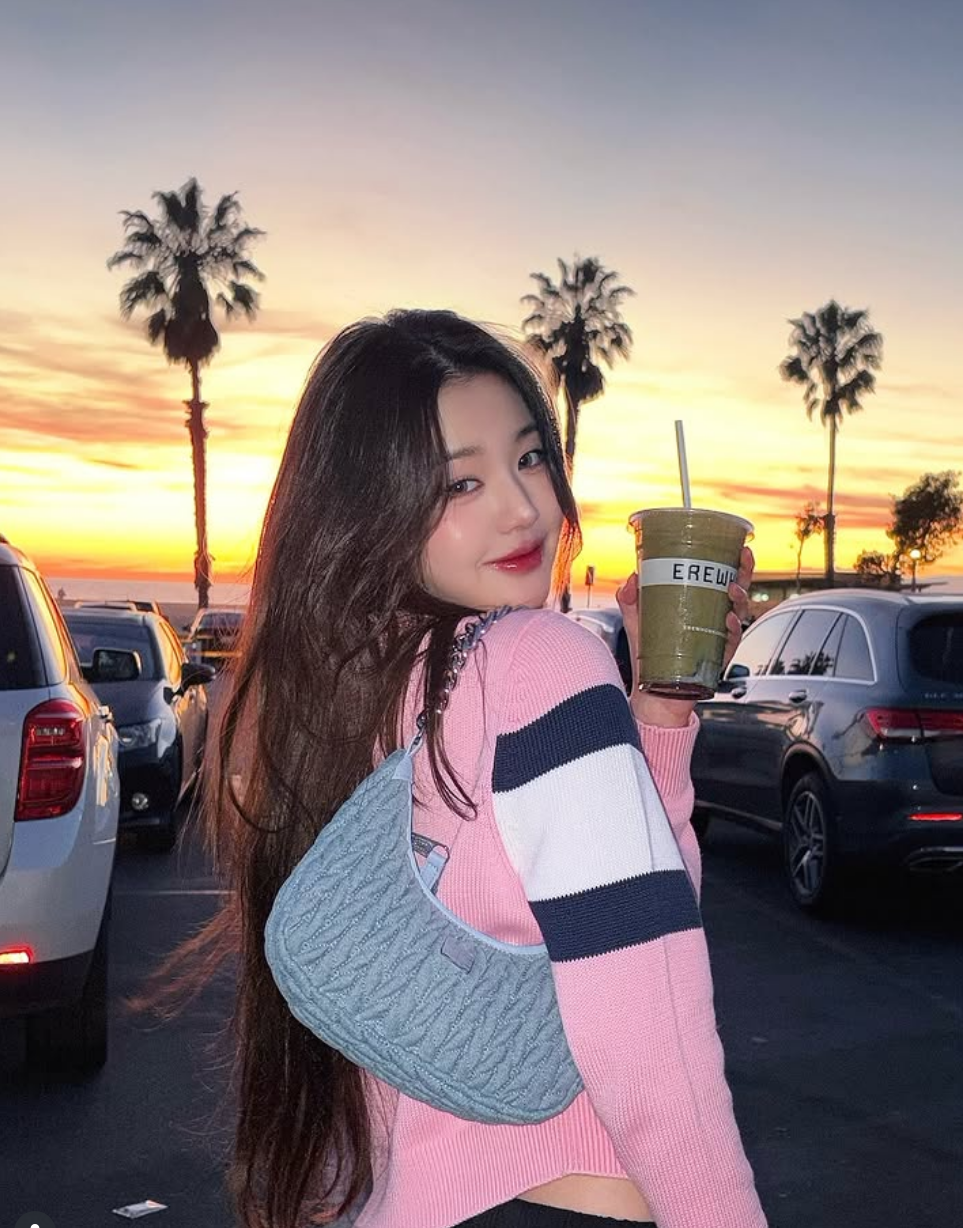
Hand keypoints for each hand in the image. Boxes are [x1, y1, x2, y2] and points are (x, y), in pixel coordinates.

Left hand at [616, 546, 754, 726]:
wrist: (652, 692)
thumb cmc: (648, 655)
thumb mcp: (636, 621)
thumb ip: (629, 598)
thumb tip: (632, 577)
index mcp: (700, 605)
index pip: (722, 578)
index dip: (734, 562)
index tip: (739, 547)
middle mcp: (713, 619)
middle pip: (738, 592)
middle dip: (745, 573)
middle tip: (743, 560)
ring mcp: (718, 639)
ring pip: (740, 614)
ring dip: (739, 599)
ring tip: (731, 589)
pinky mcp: (718, 658)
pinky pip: (732, 643)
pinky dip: (733, 630)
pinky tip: (728, 621)